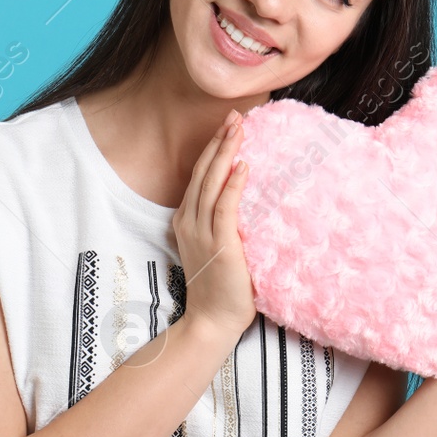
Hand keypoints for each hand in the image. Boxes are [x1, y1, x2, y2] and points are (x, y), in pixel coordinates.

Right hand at [175, 109, 258, 337]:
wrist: (212, 320)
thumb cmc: (223, 288)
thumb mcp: (219, 248)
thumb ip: (225, 225)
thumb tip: (250, 202)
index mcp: (186, 221)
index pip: (200, 177)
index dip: (213, 150)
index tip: (228, 127)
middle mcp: (189, 221)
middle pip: (203, 173)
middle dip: (219, 141)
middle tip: (234, 116)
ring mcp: (201, 232)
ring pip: (211, 182)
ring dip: (225, 152)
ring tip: (238, 128)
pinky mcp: (219, 244)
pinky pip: (225, 206)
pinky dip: (233, 183)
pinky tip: (243, 164)